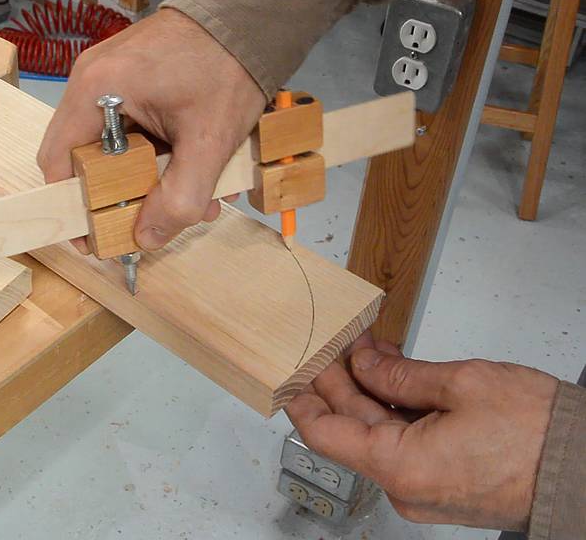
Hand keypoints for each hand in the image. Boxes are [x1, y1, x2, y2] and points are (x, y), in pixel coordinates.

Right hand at [37, 8, 266, 252]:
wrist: (253, 15)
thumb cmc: (228, 67)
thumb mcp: (207, 142)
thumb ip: (179, 197)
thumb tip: (147, 239)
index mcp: (95, 89)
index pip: (58, 161)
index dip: (72, 205)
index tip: (95, 237)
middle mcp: (92, 78)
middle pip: (86, 157)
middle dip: (123, 195)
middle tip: (155, 219)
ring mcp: (111, 74)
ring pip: (113, 145)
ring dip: (148, 177)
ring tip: (194, 196)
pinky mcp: (133, 75)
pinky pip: (131, 126)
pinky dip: (157, 153)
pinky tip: (195, 167)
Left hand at [286, 333, 557, 530]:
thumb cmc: (539, 436)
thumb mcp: (462, 384)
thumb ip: (399, 375)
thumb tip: (362, 366)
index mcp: (399, 467)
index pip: (323, 433)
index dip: (302, 398)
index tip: (291, 370)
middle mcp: (405, 486)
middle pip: (352, 427)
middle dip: (342, 380)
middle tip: (338, 342)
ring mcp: (424, 488)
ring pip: (379, 432)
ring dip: (372, 390)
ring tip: (371, 350)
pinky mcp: (442, 484)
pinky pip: (405, 443)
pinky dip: (397, 409)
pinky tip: (397, 375)